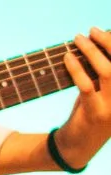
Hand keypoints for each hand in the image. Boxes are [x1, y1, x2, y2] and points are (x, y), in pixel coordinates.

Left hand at [53, 28, 110, 169]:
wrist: (80, 145)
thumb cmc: (92, 111)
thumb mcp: (104, 91)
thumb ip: (105, 71)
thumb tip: (98, 41)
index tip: (107, 30)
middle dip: (108, 42)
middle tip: (92, 30)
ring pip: (108, 72)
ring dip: (91, 51)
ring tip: (78, 38)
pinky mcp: (96, 114)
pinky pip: (86, 85)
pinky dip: (76, 68)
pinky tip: (67, 56)